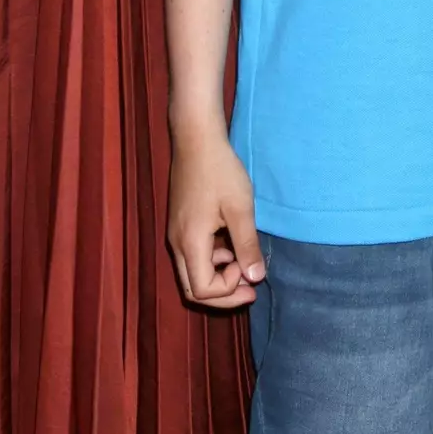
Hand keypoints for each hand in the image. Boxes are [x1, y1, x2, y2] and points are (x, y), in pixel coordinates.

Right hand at [168, 124, 264, 309]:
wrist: (197, 139)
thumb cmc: (220, 171)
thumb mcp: (240, 208)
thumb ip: (247, 245)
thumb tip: (256, 278)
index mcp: (190, 243)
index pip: (202, 290)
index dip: (228, 290)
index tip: (249, 270)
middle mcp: (177, 244)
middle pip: (192, 289)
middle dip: (222, 294)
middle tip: (250, 287)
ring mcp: (175, 234)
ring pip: (191, 273)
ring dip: (217, 276)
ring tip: (243, 262)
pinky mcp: (180, 224)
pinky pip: (193, 255)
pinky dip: (212, 260)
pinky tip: (230, 244)